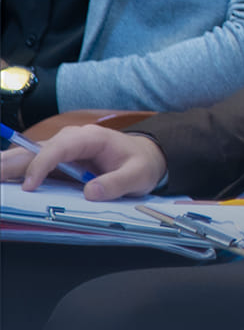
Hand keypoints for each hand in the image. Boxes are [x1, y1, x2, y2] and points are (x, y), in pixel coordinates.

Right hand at [2, 125, 166, 199]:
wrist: (144, 157)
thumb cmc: (140, 163)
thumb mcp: (138, 175)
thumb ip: (117, 183)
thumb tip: (91, 191)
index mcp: (91, 138)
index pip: (60, 148)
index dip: (42, 165)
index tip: (30, 187)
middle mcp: (72, 141)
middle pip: (36, 149)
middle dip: (12, 162)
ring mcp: (62, 151)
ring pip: (29, 156)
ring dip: (9, 166)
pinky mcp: (57, 163)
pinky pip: (33, 166)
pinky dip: (16, 173)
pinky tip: (4, 182)